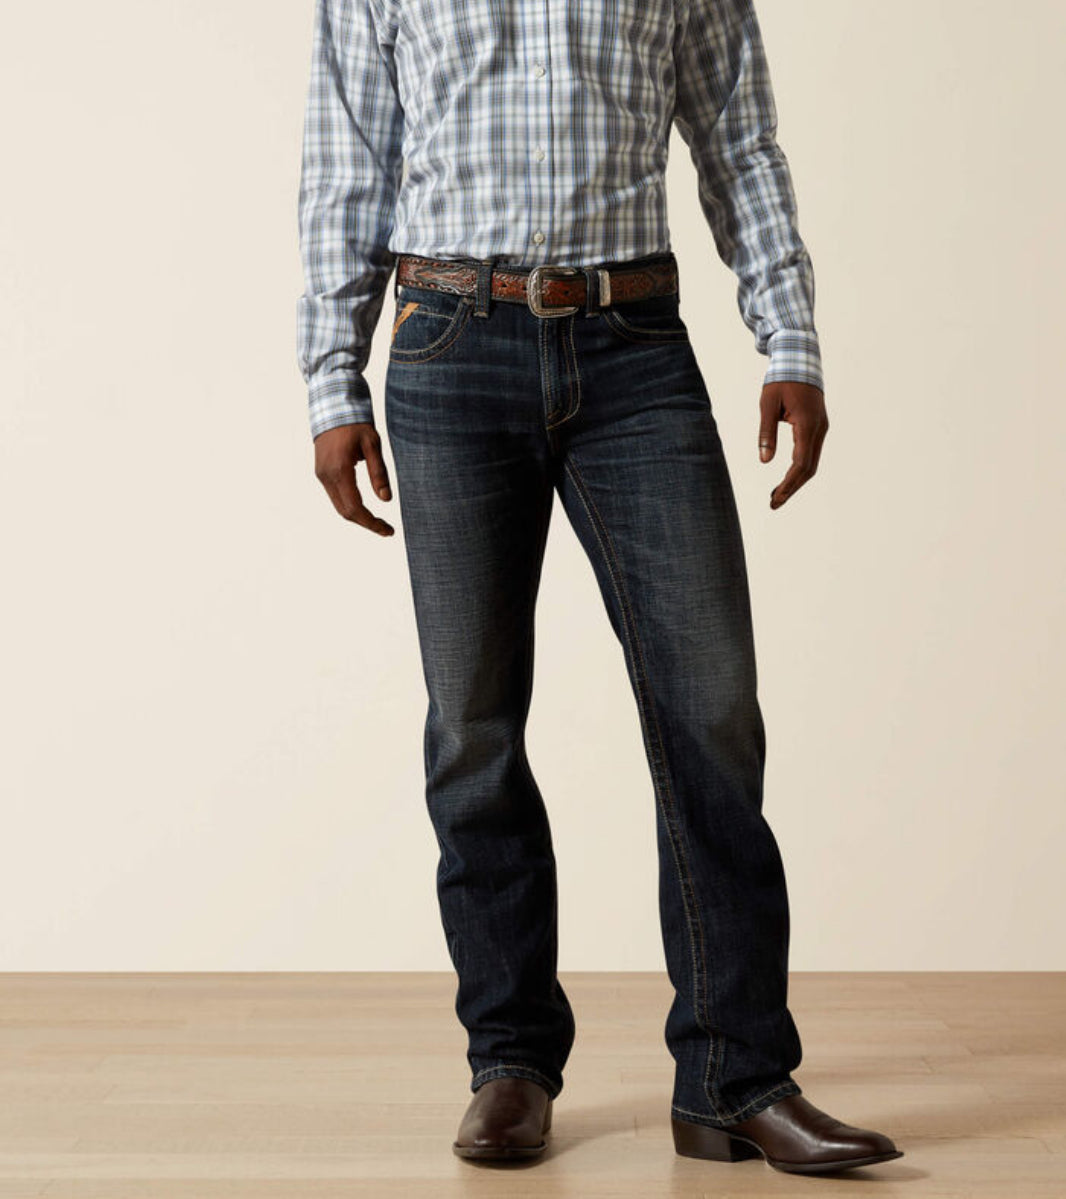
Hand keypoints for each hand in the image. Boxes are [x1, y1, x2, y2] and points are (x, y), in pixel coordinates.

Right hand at [313, 422, 394, 535]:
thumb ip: (379, 473)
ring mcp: (321, 475)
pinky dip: (350, 506)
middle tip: (387, 529)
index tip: (388, 530)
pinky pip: (335, 497)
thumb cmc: (355, 423)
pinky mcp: (321, 473)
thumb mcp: (373, 445)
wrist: (332, 407)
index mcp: (340, 470)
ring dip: (358, 516)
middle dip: (366, 523)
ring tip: (379, 520)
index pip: (355, 508)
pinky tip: (364, 507)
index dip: (372, 523)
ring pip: (339, 506)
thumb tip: (386, 499)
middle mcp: (326, 476)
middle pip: (345, 512)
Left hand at [758, 381, 828, 509]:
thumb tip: (764, 460)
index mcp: (807, 425)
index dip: (788, 485)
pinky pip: (811, 453)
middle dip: (791, 488)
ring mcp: (821, 428)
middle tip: (773, 504)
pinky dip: (800, 469)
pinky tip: (787, 477)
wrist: (800, 359)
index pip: (800, 464)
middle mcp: (819, 429)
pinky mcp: (818, 427)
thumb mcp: (768, 404)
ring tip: (776, 495)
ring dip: (796, 481)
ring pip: (812, 463)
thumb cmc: (781, 380)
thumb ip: (766, 432)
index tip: (774, 499)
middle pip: (809, 469)